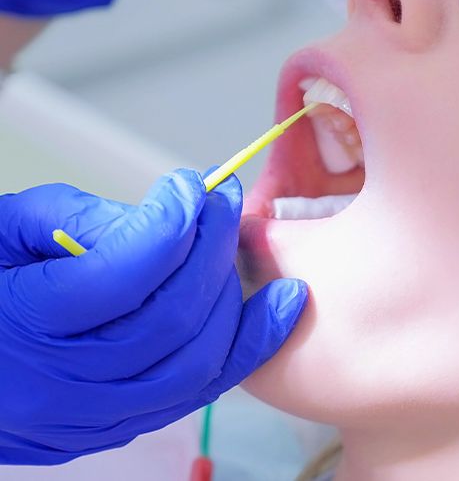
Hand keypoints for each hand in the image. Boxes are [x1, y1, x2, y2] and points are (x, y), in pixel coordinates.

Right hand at [0, 170, 307, 464]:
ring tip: (239, 245)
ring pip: (196, 362)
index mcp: (24, 322)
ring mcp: (95, 416)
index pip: (123, 273)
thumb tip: (170, 217)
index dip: (170, 222)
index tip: (191, 185)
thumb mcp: (11, 232)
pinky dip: (246, 347)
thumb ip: (87, 219)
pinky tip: (278, 308)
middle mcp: (63, 384)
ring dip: (232, 296)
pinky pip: (200, 391)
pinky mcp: (120, 426)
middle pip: (171, 318)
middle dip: (210, 249)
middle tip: (223, 204)